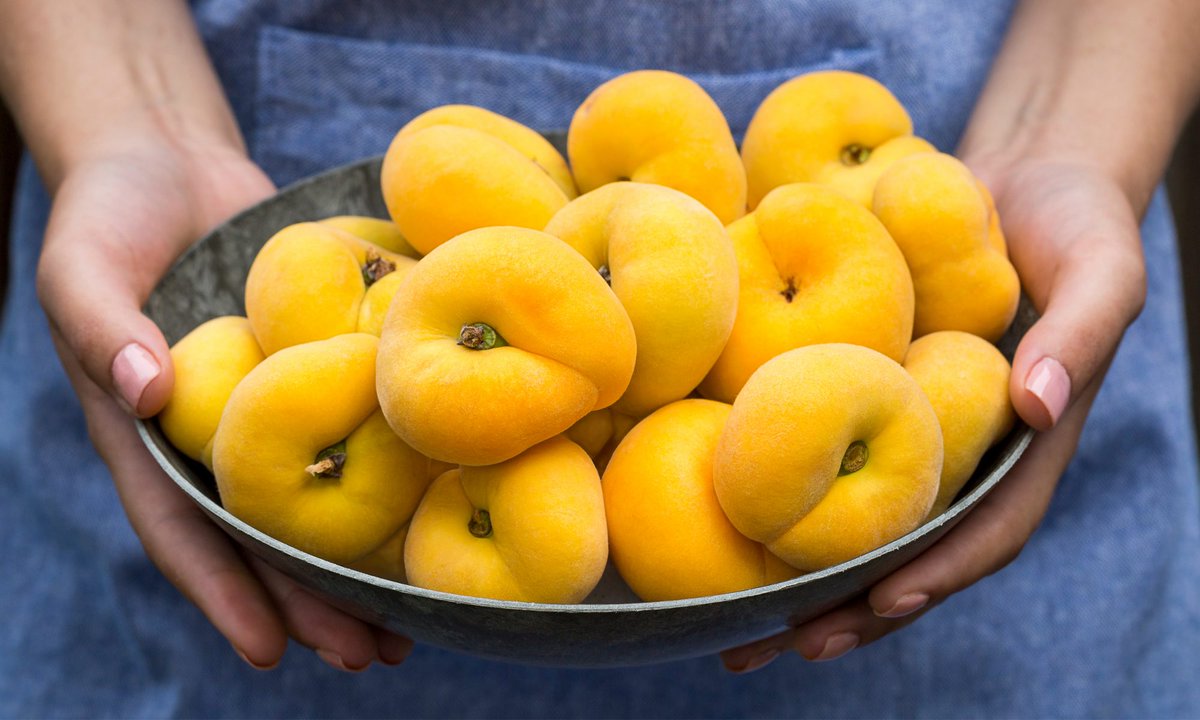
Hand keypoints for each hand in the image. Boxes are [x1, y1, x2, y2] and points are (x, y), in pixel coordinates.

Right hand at [36, 123, 413, 670]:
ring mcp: (265, 412)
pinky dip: (384, 480)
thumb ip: (100, 324)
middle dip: (311, 605)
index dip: (222, 595)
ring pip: (315, 504)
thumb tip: (140, 387)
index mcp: (147, 437)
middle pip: (262, 542)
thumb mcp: (85, 263)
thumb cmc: (111, 211)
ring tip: (411, 626)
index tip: (268, 651)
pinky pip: (349, 434)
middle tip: (371, 656)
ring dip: (357, 568)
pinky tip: (435, 513)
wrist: (172, 161)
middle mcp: (211, 440)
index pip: (182, 532)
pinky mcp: (310, 374)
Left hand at [720, 157, 1146, 671]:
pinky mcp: (867, 397)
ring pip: (853, 523)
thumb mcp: (1102, 267)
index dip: (940, 572)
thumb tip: (1042, 404)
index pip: (987, 530)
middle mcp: (961, 456)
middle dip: (846, 609)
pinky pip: (821, 455)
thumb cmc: (1073, 222)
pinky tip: (718, 519)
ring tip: (730, 626)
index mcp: (1021, 447)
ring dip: (797, 580)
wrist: (1018, 176)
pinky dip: (777, 496)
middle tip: (770, 646)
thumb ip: (1081, 332)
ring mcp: (911, 434)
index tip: (882, 599)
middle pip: (905, 553)